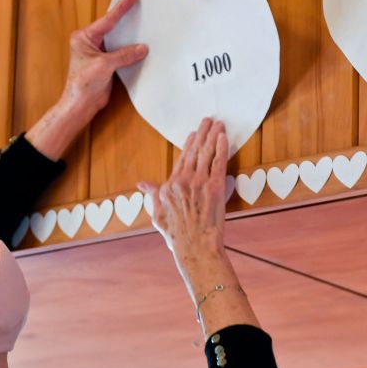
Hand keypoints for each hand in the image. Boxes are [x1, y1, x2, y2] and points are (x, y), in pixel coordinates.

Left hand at [57, 0, 147, 122]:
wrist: (81, 103)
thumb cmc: (83, 83)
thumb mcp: (104, 65)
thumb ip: (124, 55)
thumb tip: (142, 48)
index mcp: (84, 38)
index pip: (106, 20)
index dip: (120, 9)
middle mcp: (89, 43)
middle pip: (111, 28)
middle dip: (125, 19)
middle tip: (138, 6)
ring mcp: (97, 53)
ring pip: (116, 40)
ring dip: (128, 37)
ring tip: (142, 25)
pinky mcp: (105, 63)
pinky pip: (120, 52)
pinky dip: (129, 50)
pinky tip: (139, 47)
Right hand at [137, 117, 228, 259]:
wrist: (194, 247)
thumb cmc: (177, 236)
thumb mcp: (158, 215)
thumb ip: (153, 195)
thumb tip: (142, 184)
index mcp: (169, 186)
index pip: (181, 159)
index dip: (189, 145)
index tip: (194, 134)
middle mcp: (183, 181)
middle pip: (194, 151)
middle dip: (203, 133)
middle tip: (208, 120)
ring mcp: (199, 183)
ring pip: (207, 153)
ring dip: (213, 136)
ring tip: (218, 123)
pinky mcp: (214, 187)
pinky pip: (218, 162)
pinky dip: (222, 148)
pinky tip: (224, 138)